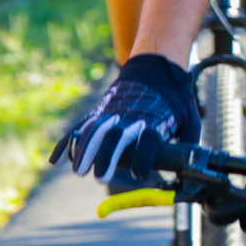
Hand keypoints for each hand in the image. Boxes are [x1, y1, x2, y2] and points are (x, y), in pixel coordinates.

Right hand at [52, 53, 197, 180]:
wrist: (156, 68)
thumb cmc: (174, 98)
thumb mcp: (190, 116)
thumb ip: (188, 142)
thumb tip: (188, 167)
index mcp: (154, 120)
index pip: (149, 140)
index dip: (144, 157)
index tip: (139, 173)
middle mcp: (130, 117)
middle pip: (116, 138)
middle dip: (107, 157)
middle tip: (100, 177)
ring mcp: (111, 113)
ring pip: (94, 132)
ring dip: (84, 152)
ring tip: (78, 171)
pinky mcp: (99, 112)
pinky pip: (79, 128)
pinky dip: (66, 143)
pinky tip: (55, 160)